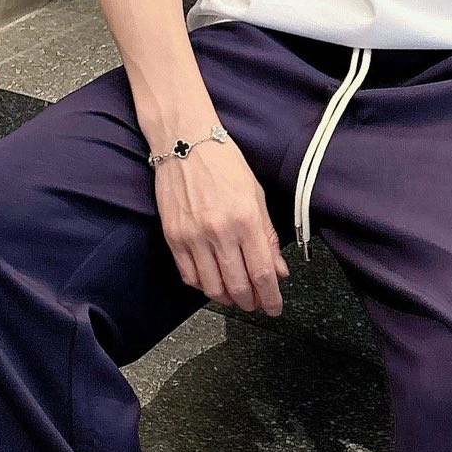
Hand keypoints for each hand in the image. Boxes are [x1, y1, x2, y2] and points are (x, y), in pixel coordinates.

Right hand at [154, 139, 288, 315]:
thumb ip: (268, 237)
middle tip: (256, 304)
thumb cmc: (224, 164)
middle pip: (238, 286)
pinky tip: (212, 282)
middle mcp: (220, 232)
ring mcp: (193, 237)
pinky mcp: (173, 237)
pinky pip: (189, 276)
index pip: (262, 273)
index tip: (274, 309)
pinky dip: (203, 286)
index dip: (270, 298)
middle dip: (250, 302)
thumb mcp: (256, 197)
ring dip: (227, 298)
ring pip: (212, 287)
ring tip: (236, 296)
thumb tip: (278, 270)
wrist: (185, 143)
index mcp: (246, 220)